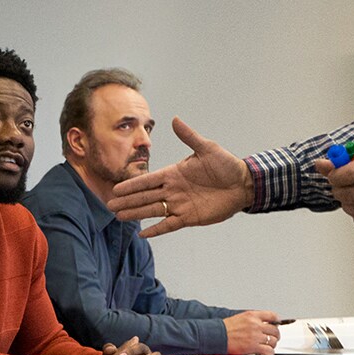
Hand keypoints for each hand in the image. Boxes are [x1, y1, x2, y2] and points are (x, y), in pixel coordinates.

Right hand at [109, 117, 253, 237]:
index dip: (132, 185)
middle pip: (145, 197)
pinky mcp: (189, 218)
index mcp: (173, 174)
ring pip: (153, 211)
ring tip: (119, 217)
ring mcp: (180, 205)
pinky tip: (143, 234)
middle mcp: (173, 190)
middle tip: (110, 205)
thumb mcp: (207, 148)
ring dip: (136, 214)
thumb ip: (189, 136)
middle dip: (127, 201)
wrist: (243, 184)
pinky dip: (156, 230)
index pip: (148, 180)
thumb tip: (175, 120)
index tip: (117, 189)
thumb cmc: (226, 165)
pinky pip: (169, 225)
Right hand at [223, 310, 281, 354]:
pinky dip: (269, 352)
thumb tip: (262, 323)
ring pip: (273, 341)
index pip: (272, 315)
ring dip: (272, 344)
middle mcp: (255, 325)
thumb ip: (253, 319)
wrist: (218, 335)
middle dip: (275, 335)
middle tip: (273, 337)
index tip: (277, 323)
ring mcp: (255, 336)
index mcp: (252, 315)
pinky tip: (266, 352)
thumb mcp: (240, 317)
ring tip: (269, 346)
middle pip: (275, 330)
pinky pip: (268, 350)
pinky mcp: (253, 346)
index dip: (276, 320)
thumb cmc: (226, 328)